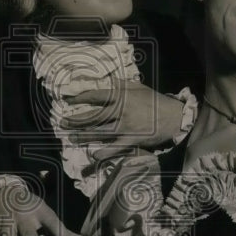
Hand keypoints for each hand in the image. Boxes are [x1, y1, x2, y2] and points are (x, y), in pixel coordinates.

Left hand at [61, 81, 184, 154]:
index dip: (80, 97)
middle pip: (94, 116)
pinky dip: (103, 152)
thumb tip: (106, 81)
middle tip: (62, 122)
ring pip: (100, 132)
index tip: (68, 100)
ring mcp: (126, 128)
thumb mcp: (138, 87)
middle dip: (77, 119)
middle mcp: (121, 112)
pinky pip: (114, 148)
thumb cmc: (155, 101)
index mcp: (122, 97)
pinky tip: (93, 154)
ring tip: (71, 137)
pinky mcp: (132, 141)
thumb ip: (121, 85)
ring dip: (84, 135)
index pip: (96, 96)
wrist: (174, 117)